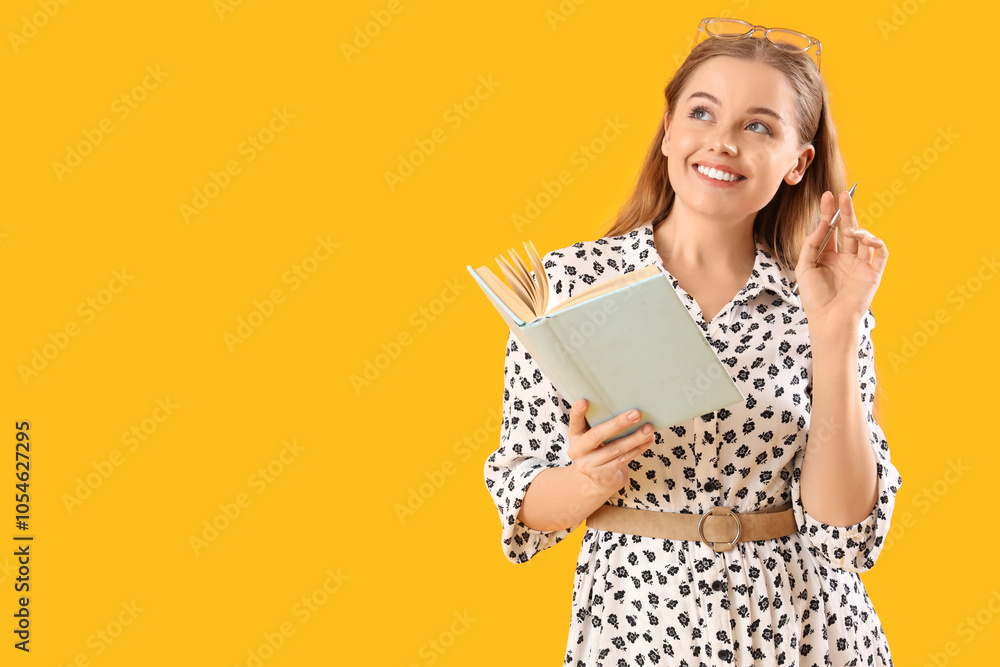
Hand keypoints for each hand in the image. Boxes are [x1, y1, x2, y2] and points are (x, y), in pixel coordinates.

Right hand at [566, 399, 654, 494]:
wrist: (598, 481)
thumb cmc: (599, 450)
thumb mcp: (592, 438)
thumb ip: (600, 424)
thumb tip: (628, 408)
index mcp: (575, 435)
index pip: (574, 421)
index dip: (577, 412)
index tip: (584, 401)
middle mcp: (578, 450)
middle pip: (597, 435)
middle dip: (618, 423)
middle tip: (636, 414)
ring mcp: (589, 465)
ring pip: (615, 449)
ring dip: (635, 438)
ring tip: (649, 429)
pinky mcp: (603, 475)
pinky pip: (624, 459)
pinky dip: (638, 449)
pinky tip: (648, 440)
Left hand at [795, 190, 888, 330]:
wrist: (828, 320)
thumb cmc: (814, 298)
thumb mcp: (804, 267)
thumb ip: (811, 243)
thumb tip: (823, 224)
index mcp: (828, 257)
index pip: (831, 230)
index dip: (830, 213)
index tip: (827, 196)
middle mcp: (846, 259)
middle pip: (849, 229)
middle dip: (846, 211)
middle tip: (843, 195)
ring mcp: (861, 265)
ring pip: (865, 238)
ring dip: (858, 228)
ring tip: (849, 229)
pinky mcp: (873, 273)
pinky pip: (881, 252)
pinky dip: (876, 241)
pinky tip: (865, 238)